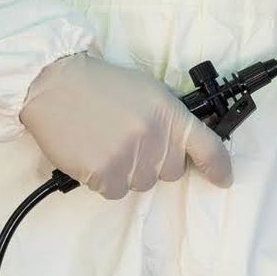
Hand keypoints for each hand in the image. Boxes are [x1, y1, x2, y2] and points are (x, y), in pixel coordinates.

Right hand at [18, 53, 233, 198]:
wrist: (53, 84)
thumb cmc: (100, 85)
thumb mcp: (148, 91)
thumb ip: (170, 119)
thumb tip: (183, 148)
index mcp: (170, 114)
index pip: (208, 148)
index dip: (219, 167)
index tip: (222, 179)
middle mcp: (155, 138)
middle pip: (171, 172)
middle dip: (155, 161)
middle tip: (130, 137)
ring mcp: (129, 158)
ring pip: (141, 184)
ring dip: (127, 170)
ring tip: (106, 141)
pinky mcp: (104, 174)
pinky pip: (115, 192)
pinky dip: (105, 179)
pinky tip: (93, 153)